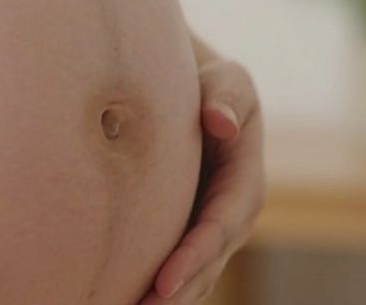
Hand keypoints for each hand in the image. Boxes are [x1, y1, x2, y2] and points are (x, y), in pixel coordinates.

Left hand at [139, 45, 265, 304]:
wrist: (199, 92)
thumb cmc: (212, 86)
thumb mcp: (229, 82)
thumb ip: (226, 99)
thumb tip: (220, 121)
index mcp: (245, 184)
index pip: (220, 227)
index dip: (193, 256)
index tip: (163, 280)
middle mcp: (231, 216)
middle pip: (206, 264)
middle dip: (177, 292)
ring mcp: (210, 229)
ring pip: (192, 275)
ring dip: (166, 299)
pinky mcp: (187, 232)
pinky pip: (175, 267)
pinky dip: (154, 288)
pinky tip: (121, 299)